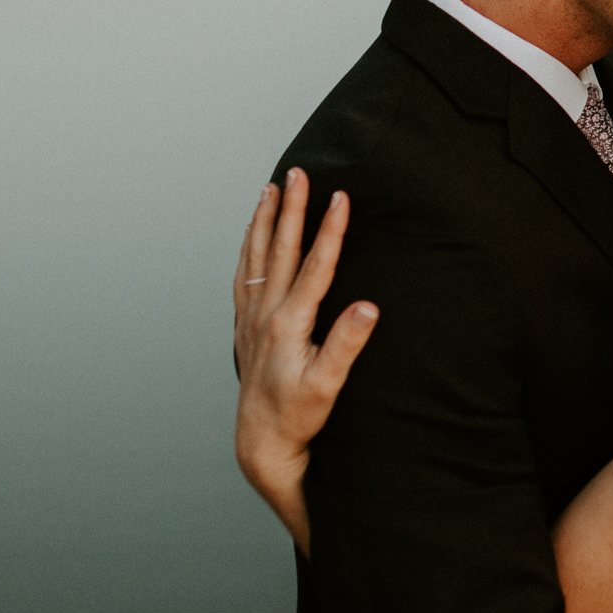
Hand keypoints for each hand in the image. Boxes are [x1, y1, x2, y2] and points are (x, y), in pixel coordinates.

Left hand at [231, 169, 374, 552]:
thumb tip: (368, 308)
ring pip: (258, 256)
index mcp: (290, 323)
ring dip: (266, 220)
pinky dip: (249, 246)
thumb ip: (347, 344)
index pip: (315, 265)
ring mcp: (252, 317)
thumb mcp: (329, 384)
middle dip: (293, 208)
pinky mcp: (245, 325)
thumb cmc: (299, 415)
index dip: (330, 229)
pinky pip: (244, 273)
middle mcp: (266, 313)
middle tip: (299, 173)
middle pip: (282, 249)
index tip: (340, 197)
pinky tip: (253, 233)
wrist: (261, 440)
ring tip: (272, 188)